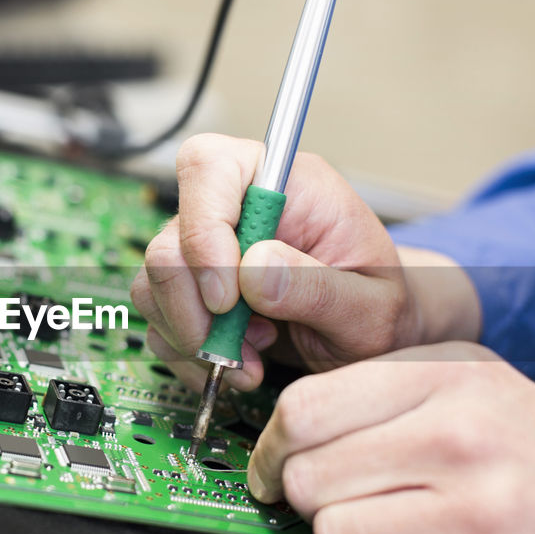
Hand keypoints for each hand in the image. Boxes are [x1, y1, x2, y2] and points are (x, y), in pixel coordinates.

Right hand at [131, 133, 479, 392]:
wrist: (375, 342)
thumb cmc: (381, 309)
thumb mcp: (370, 304)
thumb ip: (317, 286)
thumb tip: (254, 271)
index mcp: (285, 183)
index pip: (209, 168)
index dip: (204, 230)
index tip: (227, 297)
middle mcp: (237, 209)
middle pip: (167, 238)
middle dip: (192, 306)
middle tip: (234, 348)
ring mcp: (209, 252)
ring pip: (153, 284)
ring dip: (192, 337)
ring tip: (249, 361)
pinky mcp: (195, 293)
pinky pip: (160, 322)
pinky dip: (189, 356)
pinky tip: (238, 365)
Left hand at [248, 342, 534, 533]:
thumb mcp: (483, 390)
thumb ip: (390, 392)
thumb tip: (290, 424)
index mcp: (451, 377)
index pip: (307, 407)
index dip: (276, 445)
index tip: (279, 463)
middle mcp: (459, 438)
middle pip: (309, 476)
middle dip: (312, 498)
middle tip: (345, 502)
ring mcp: (470, 516)